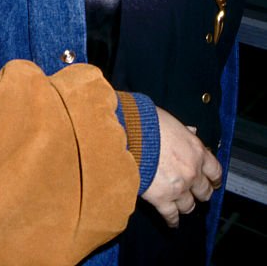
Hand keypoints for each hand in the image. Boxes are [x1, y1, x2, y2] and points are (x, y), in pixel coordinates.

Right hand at [141, 107, 221, 227]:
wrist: (127, 133)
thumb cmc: (146, 122)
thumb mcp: (171, 121)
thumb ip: (184, 132)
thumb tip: (191, 132)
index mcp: (196, 151)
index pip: (215, 171)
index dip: (213, 177)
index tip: (212, 181)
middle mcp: (191, 171)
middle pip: (204, 191)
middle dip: (200, 192)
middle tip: (196, 192)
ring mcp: (178, 187)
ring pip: (190, 205)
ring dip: (186, 204)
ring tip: (181, 204)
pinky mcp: (162, 198)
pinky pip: (171, 215)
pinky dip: (172, 220)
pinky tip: (172, 222)